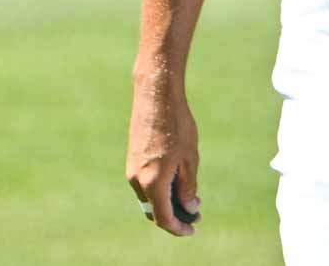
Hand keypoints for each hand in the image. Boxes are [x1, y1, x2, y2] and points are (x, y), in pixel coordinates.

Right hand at [125, 70, 200, 235]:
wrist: (155, 98)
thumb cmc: (177, 126)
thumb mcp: (190, 158)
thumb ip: (188, 186)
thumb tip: (189, 208)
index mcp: (152, 182)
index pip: (163, 217)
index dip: (178, 228)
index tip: (192, 230)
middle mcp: (136, 180)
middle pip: (155, 209)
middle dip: (175, 215)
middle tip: (196, 212)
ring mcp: (132, 170)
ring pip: (149, 197)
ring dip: (168, 201)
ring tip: (191, 195)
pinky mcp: (132, 160)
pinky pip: (145, 184)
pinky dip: (160, 188)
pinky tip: (177, 181)